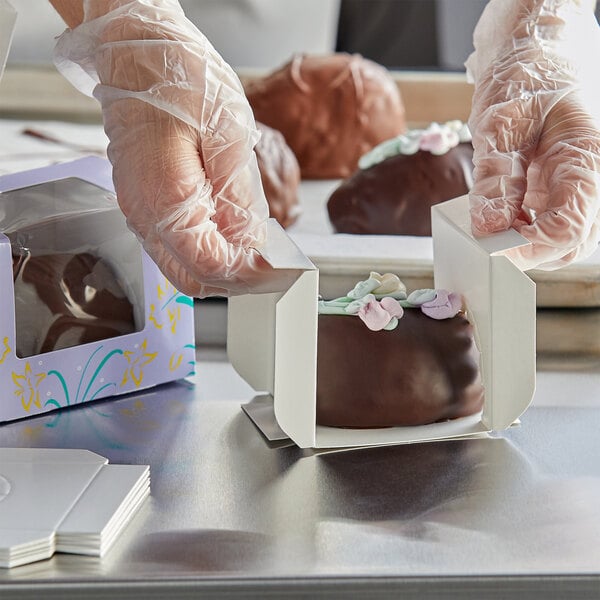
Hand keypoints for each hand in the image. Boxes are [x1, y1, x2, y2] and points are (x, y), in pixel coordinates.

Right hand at [53, 0, 298, 295]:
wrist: (134, 54)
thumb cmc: (179, 80)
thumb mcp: (229, 134)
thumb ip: (239, 198)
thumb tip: (251, 244)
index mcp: (167, 196)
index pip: (210, 264)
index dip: (248, 273)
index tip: (278, 268)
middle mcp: (144, 214)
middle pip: (191, 278)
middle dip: (235, 279)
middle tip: (270, 267)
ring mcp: (138, 212)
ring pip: (180, 268)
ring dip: (219, 268)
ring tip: (254, 253)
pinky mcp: (141, 205)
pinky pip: (172, 248)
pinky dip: (203, 252)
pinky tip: (228, 236)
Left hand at [466, 0, 599, 270]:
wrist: (536, 56)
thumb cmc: (523, 80)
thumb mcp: (501, 122)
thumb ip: (496, 178)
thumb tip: (488, 229)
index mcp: (585, 160)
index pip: (567, 229)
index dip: (526, 249)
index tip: (487, 248)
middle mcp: (590, 181)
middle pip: (568, 244)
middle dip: (524, 252)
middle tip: (484, 237)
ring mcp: (577, 189)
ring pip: (559, 241)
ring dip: (522, 244)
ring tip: (490, 221)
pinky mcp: (560, 192)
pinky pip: (545, 226)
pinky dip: (519, 232)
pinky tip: (497, 215)